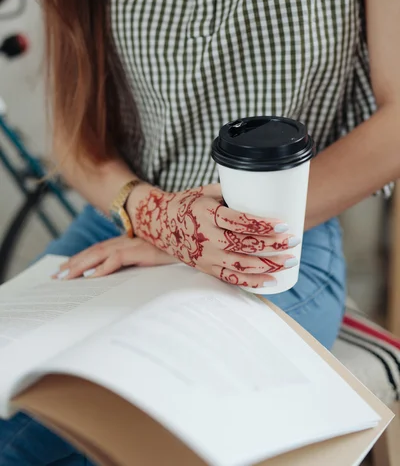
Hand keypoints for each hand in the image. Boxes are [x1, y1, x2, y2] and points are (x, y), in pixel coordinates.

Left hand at [53, 235, 175, 279]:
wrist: (198, 244)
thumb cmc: (179, 255)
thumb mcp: (156, 262)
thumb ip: (139, 267)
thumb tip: (124, 285)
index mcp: (131, 242)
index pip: (101, 250)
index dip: (83, 258)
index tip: (67, 269)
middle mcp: (130, 241)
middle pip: (96, 251)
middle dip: (75, 263)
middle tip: (58, 276)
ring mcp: (136, 244)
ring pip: (101, 253)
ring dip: (83, 264)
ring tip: (67, 276)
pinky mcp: (143, 251)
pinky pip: (118, 258)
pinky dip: (104, 267)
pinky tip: (93, 276)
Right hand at [130, 184, 299, 289]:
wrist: (159, 224)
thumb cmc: (188, 203)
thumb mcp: (206, 191)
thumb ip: (232, 192)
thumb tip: (264, 189)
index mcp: (206, 214)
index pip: (238, 221)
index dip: (262, 224)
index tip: (283, 224)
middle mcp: (206, 237)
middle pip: (244, 245)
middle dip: (272, 245)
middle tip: (293, 241)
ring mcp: (206, 256)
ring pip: (241, 265)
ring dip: (268, 264)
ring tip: (289, 260)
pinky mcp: (206, 268)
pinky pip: (232, 278)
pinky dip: (252, 282)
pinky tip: (271, 280)